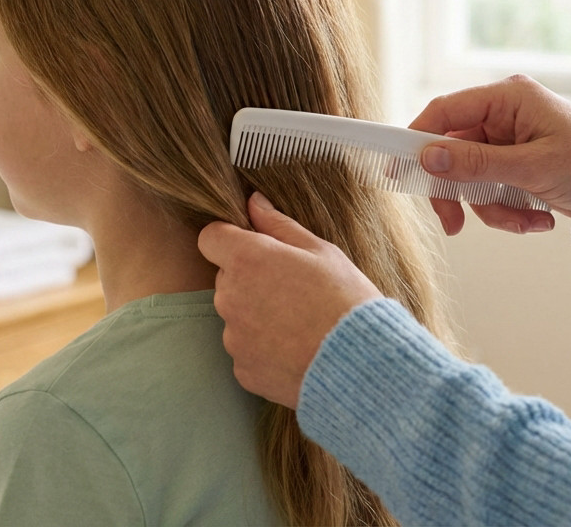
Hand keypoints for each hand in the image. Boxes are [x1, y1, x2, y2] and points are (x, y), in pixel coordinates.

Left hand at [198, 192, 381, 408]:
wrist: (360, 363)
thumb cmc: (345, 299)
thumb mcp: (321, 251)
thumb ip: (278, 225)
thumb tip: (253, 201)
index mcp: (247, 260)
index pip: (210, 238)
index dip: (230, 240)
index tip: (254, 249)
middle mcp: (230, 297)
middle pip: (226, 279)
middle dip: (250, 279)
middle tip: (291, 290)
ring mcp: (233, 337)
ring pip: (236, 316)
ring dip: (256, 316)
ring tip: (298, 324)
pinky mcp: (242, 369)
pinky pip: (245, 351)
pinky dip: (264, 349)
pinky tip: (295, 349)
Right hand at [410, 74, 570, 234]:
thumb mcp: (533, 169)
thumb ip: (475, 164)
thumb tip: (426, 159)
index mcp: (508, 98)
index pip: (445, 112)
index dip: (418, 140)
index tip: (399, 172)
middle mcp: (505, 115)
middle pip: (452, 153)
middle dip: (460, 193)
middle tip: (454, 225)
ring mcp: (511, 142)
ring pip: (471, 179)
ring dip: (493, 209)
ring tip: (528, 221)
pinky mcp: (518, 167)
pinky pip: (491, 191)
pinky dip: (508, 212)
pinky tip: (539, 220)